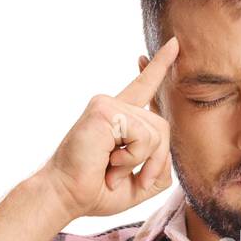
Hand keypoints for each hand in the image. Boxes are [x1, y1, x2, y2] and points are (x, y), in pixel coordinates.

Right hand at [41, 36, 178, 218]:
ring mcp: (108, 104)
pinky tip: (109, 162)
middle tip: (133, 180)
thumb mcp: (140, 182)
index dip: (158, 67)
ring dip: (142, 162)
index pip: (143, 88)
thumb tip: (165, 146)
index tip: (174, 44)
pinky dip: (132, 158)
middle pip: (162, 127)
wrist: (65, 197)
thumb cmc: (96, 191)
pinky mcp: (104, 110)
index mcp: (118, 118)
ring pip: (157, 133)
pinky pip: (143, 136)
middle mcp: (112, 106)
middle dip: (156, 161)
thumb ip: (161, 165)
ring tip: (113, 171)